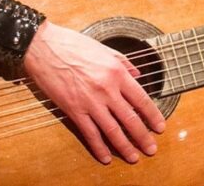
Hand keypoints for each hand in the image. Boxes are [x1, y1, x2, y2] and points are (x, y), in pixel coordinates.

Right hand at [22, 22, 164, 163]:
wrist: (44, 47)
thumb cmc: (73, 45)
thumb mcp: (104, 49)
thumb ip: (123, 63)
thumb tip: (138, 74)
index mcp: (116, 73)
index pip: (141, 99)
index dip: (153, 116)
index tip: (159, 126)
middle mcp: (106, 89)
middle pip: (130, 119)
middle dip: (143, 137)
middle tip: (151, 148)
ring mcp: (90, 102)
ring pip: (112, 130)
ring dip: (125, 147)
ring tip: (134, 157)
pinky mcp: (74, 109)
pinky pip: (89, 133)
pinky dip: (99, 147)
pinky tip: (106, 157)